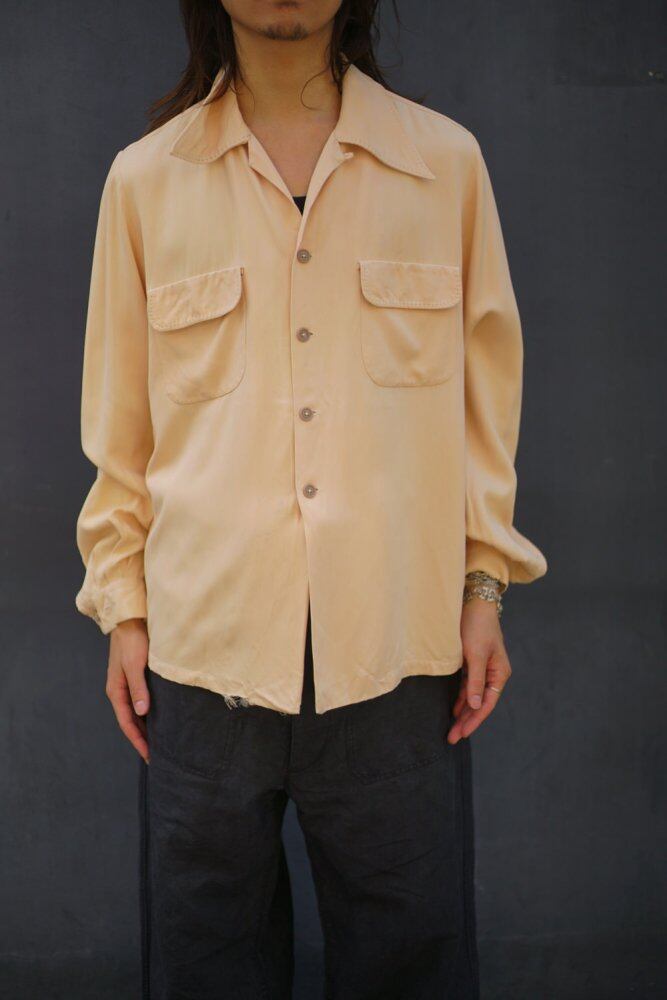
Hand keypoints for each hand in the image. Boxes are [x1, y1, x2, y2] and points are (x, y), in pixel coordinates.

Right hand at [105, 618, 149, 762]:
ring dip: (147, 727)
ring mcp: (128, 684)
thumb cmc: (132, 640)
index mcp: (116, 691)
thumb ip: (138, 689)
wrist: (131, 618)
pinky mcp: (138, 677)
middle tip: (157, 756)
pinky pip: (143, 701)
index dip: (138, 741)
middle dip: (143, 739)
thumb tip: (142, 713)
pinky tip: (161, 718)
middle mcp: (121, 691)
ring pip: (138, 712)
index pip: (127, 723)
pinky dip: (150, 713)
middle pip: (131, 721)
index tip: (150, 757)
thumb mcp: (135, 665)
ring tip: (161, 742)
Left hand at [447, 598, 510, 743]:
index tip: (461, 733)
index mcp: (499, 673)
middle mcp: (493, 674)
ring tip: (452, 729)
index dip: (474, 720)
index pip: (486, 704)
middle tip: (451, 738)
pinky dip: (460, 698)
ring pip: (472, 697)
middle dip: (466, 721)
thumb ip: (475, 681)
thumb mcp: (475, 655)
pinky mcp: (471, 663)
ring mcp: (482, 669)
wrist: (473, 602)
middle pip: (479, 703)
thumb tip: (474, 706)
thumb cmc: (477, 627)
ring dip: (462, 712)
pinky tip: (454, 710)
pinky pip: (466, 686)